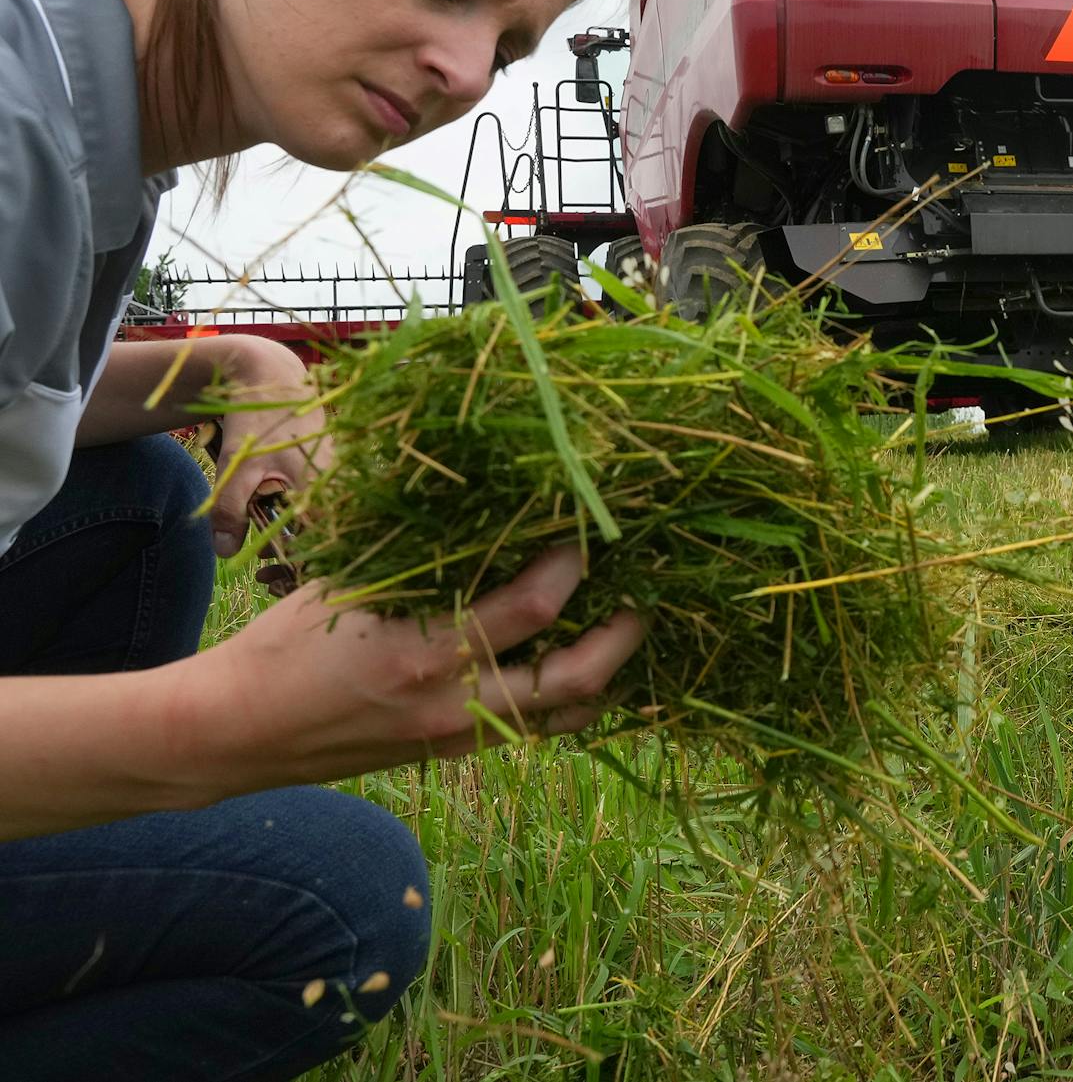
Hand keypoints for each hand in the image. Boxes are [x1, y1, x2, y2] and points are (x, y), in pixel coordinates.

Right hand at [170, 547, 643, 791]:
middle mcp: (453, 701)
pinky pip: (533, 728)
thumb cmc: (286, 645)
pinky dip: (566, 699)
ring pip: (565, 714)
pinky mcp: (454, 755)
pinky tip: (580, 664)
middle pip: (575, 677)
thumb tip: (487, 512)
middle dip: (621, 634)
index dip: (572, 564)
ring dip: (606, 673)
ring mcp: (458, 736)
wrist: (237, 733)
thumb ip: (420, 561)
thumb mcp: (348, 587)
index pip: (535, 606)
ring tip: (624, 631)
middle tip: (640, 595)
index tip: (584, 531)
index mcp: (424, 650)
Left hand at [208, 339, 327, 557]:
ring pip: (322, 526)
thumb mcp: (237, 465)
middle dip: (293, 561)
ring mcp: (339, 479)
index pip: (322, 546)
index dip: (297, 569)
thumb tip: (226, 554)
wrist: (272, 377)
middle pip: (324, 540)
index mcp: (324, 489)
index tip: (270, 579)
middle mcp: (340, 487)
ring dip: (295, 544)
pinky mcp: (332, 473)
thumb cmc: (257, 421)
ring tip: (266, 551)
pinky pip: (321, 509)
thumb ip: (230, 510)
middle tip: (262, 569)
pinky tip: (279, 527)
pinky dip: (301, 525)